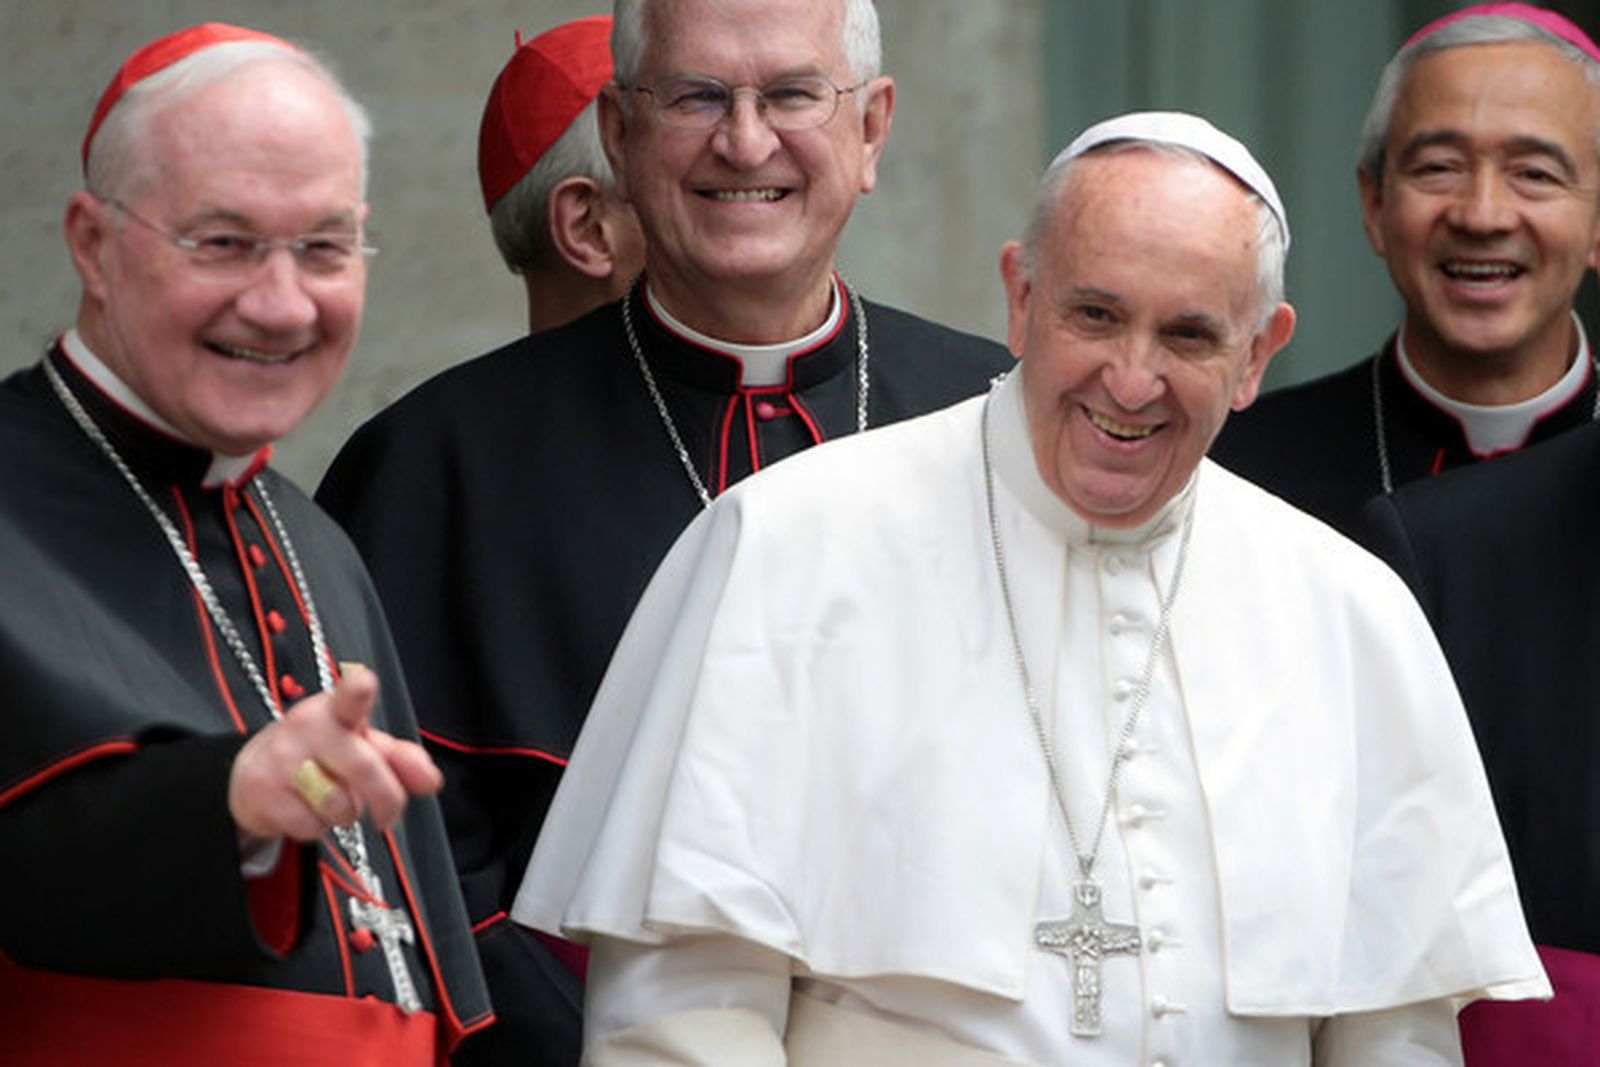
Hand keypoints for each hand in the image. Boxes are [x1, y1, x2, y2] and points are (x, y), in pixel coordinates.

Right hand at [228, 665, 441, 841]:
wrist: (256, 775)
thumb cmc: (321, 755)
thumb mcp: (364, 748)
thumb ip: (403, 760)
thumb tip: (431, 781)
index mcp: (337, 709)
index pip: (349, 697)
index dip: (358, 691)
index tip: (364, 682)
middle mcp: (307, 725)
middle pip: (365, 769)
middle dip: (387, 800)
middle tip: (387, 813)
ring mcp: (281, 757)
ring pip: (339, 805)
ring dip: (346, 814)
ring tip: (331, 799)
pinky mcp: (262, 790)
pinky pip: (311, 826)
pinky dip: (317, 828)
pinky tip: (305, 809)